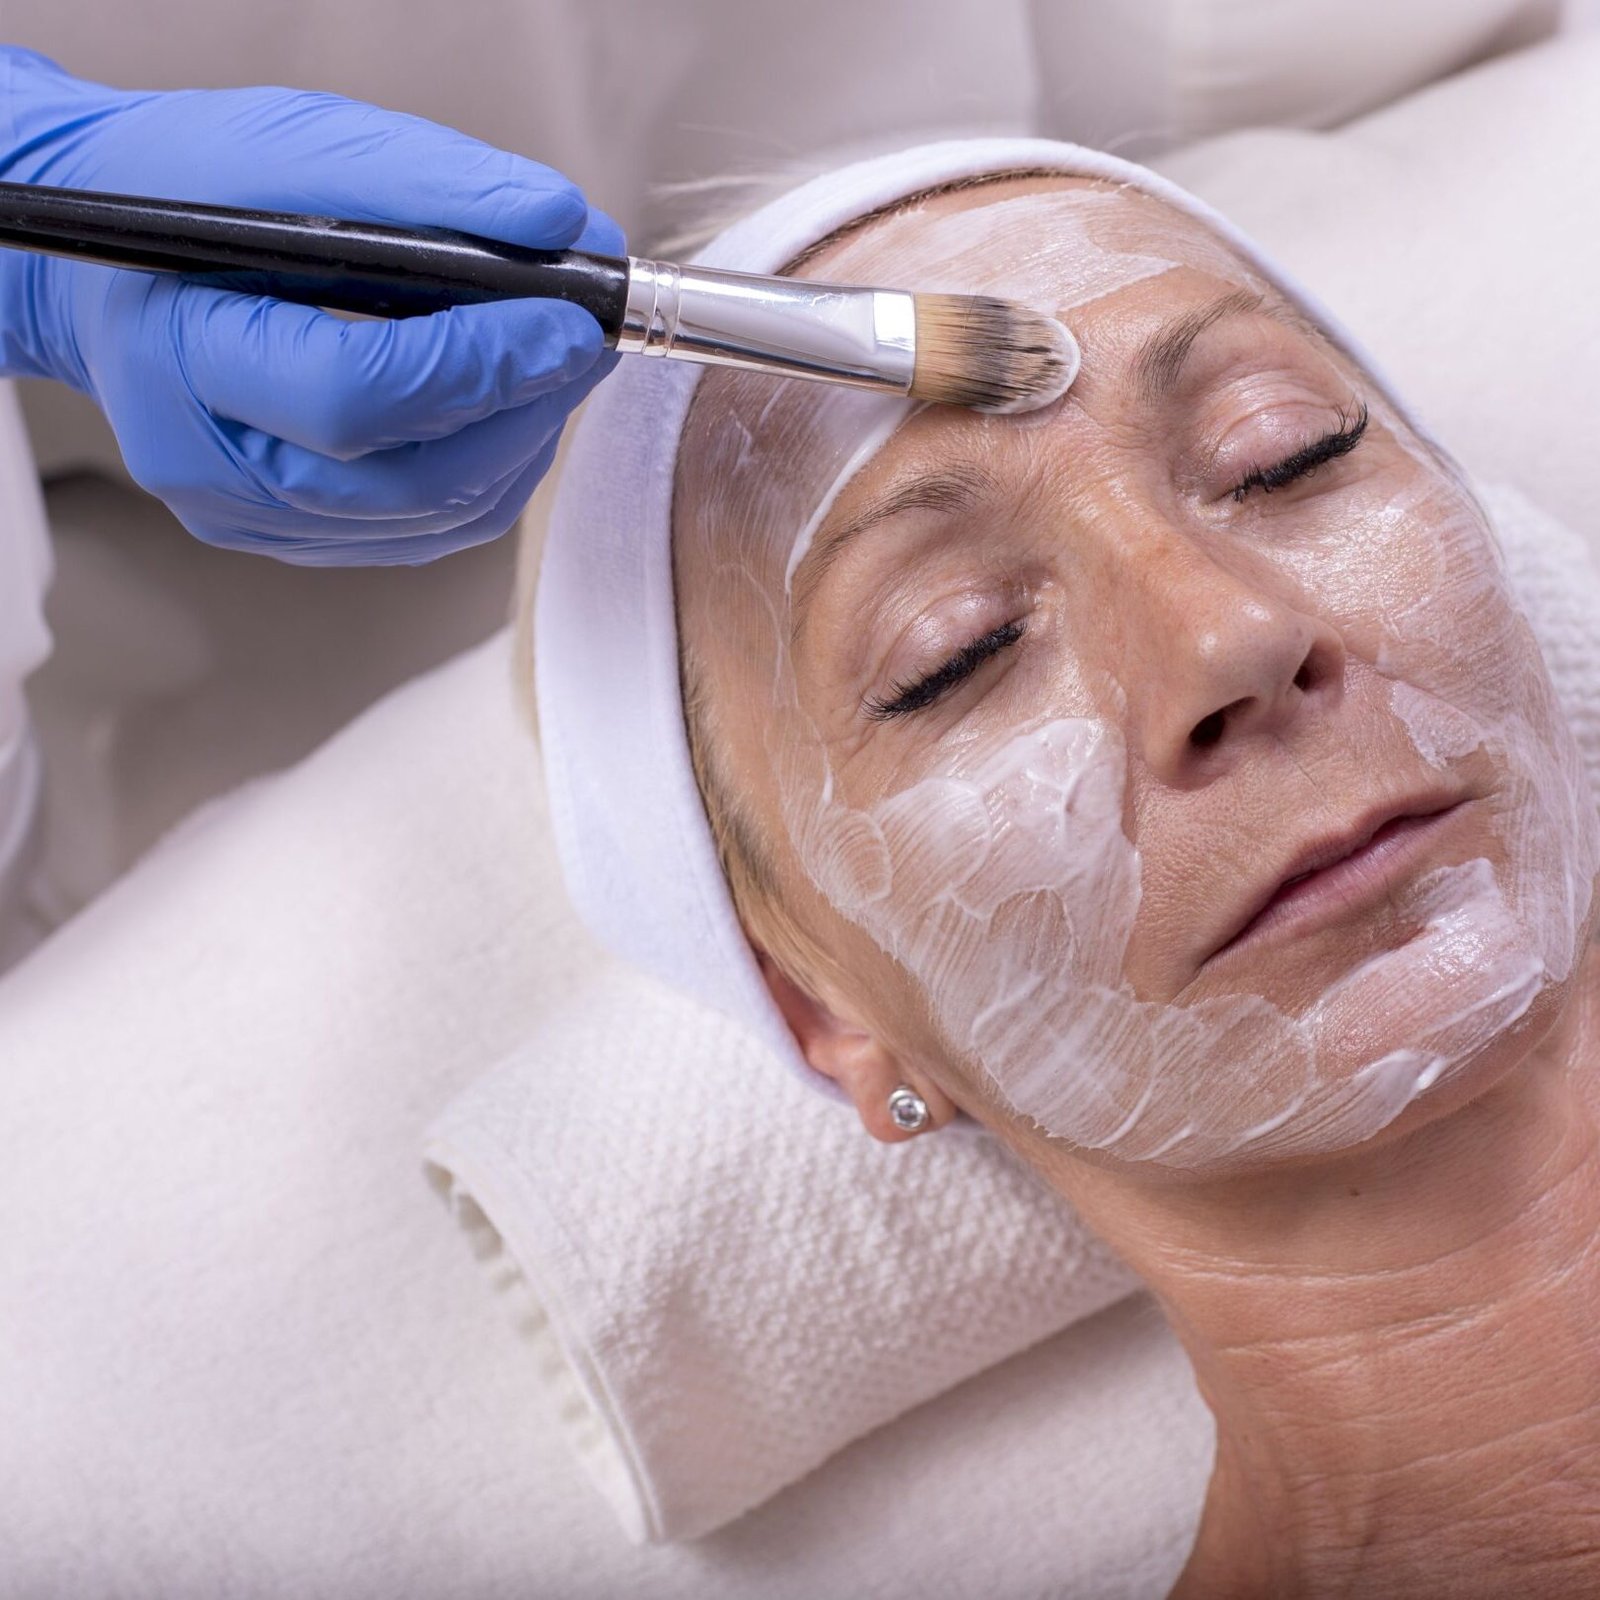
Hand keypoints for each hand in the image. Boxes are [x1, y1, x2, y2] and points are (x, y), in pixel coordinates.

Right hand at [0, 48, 623, 563]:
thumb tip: (562, 228)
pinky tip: (509, 409)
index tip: (568, 317)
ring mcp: (255, 520)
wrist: (108, 264)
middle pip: (413, 479)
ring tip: (558, 365)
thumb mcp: (291, 146)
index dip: (479, 363)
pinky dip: (487, 470)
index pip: (356, 396)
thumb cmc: (184, 195)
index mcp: (182, 362)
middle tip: (587, 339)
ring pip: (434, 517)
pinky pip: (423, 528)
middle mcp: (217, 470)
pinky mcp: (295, 538)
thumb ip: (431, 184)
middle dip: (524, 407)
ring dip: (521, 442)